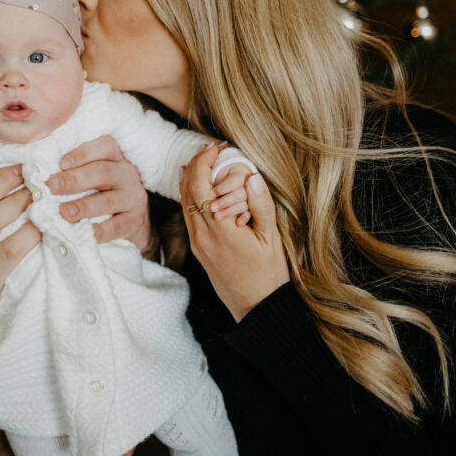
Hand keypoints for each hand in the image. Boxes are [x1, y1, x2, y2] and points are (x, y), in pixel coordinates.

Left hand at [47, 135, 152, 255]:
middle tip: (51, 186)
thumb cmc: (101, 192)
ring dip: (84, 206)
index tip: (60, 162)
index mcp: (114, 157)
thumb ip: (70, 169)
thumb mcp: (91, 176)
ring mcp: (134, 197)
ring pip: (109, 199)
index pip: (104, 146)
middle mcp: (126, 173)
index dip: (82, 153)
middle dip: (74, 179)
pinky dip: (100, 230)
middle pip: (102, 172)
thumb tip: (31, 169)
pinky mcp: (136, 221)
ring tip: (64, 212)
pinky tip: (85, 233)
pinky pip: (118, 226)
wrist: (133, 222)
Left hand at [180, 144, 288, 321]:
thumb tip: (251, 175)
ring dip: (190, 179)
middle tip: (209, 149)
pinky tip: (199, 187)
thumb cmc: (268, 275)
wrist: (256, 308)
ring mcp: (197, 243)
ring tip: (202, 161)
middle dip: (195, 165)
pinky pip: (188, 215)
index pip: (200, 185)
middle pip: (187, 191)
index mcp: (220, 229)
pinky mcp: (198, 249)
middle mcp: (202, 235)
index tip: (216, 147)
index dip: (204, 161)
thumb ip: (261, 206)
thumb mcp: (271, 239)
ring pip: (184, 202)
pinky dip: (191, 195)